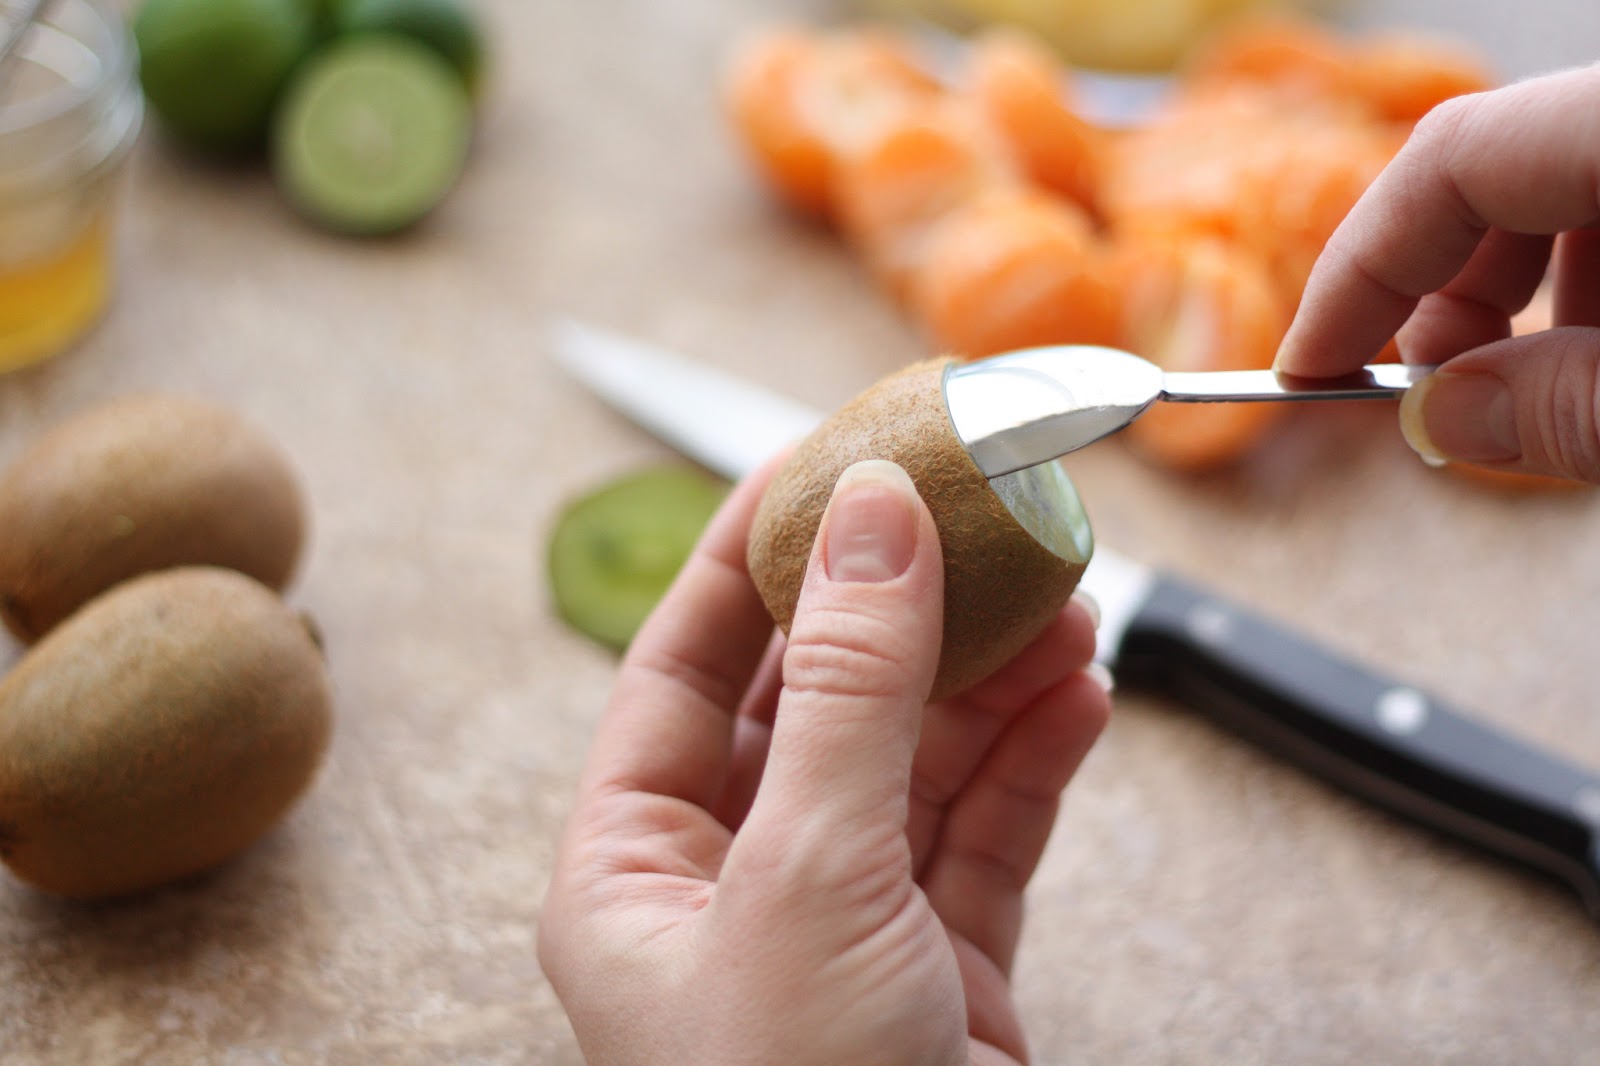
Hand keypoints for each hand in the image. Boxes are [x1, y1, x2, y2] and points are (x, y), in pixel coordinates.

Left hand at [538, 458, 1109, 1065]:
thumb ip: (848, 695)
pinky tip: (1078, 698)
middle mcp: (732, 891)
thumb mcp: (807, 878)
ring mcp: (841, 928)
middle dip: (901, 617)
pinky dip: (1034, 764)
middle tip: (968, 522)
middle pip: (815, 707)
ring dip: (992, 683)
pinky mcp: (940, 969)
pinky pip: (986, 835)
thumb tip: (872, 520)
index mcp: (636, 874)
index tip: (810, 463)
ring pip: (915, 766)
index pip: (680, 673)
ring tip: (1062, 606)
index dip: (744, 560)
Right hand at [1275, 63, 1599, 481]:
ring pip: (1566, 183)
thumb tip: (1441, 419)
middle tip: (1439, 400)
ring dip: (1529, 297)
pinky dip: (1598, 281)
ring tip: (1554, 395)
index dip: (1358, 270)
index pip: (1449, 161)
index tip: (1310, 370)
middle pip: (1500, 167)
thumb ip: (1568, 408)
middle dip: (1447, 294)